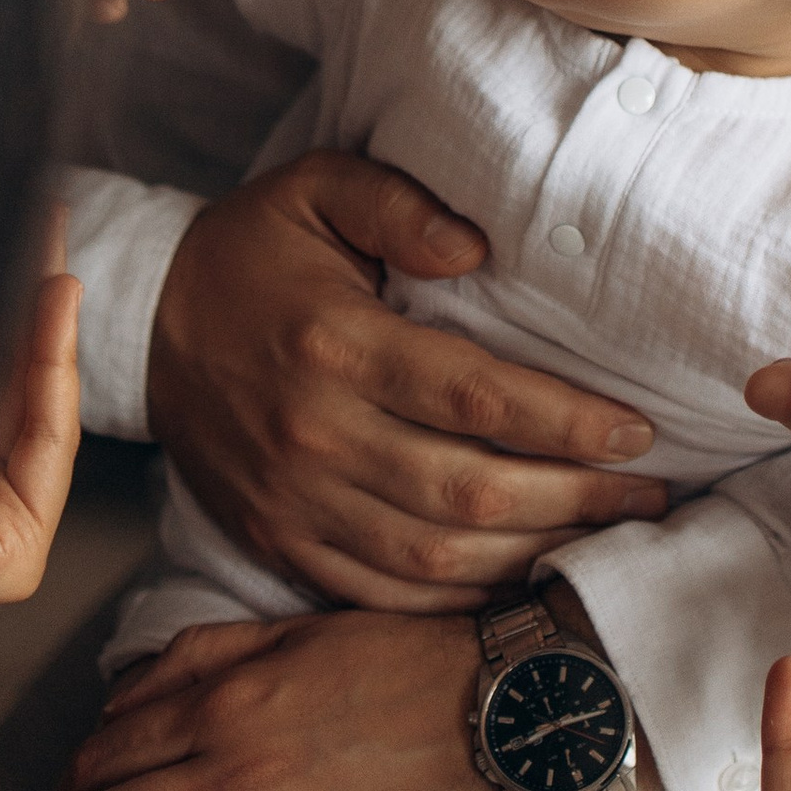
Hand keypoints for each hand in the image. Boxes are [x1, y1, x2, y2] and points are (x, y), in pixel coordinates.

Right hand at [147, 152, 667, 609]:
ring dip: (532, 560)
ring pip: (434, 561)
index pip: (474, 398)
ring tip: (607, 543)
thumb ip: (400, 205)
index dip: (565, 423)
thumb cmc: (251, 252)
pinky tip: (519, 583)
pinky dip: (458, 603)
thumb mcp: (316, 187)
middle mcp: (315, 434)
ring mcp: (295, 501)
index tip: (635, 431)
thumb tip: (478, 247)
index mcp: (335, 344)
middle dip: (575, 502)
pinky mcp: (279, 544)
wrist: (141, 325)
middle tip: (649, 498)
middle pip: (469, 493)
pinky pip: (383, 596)